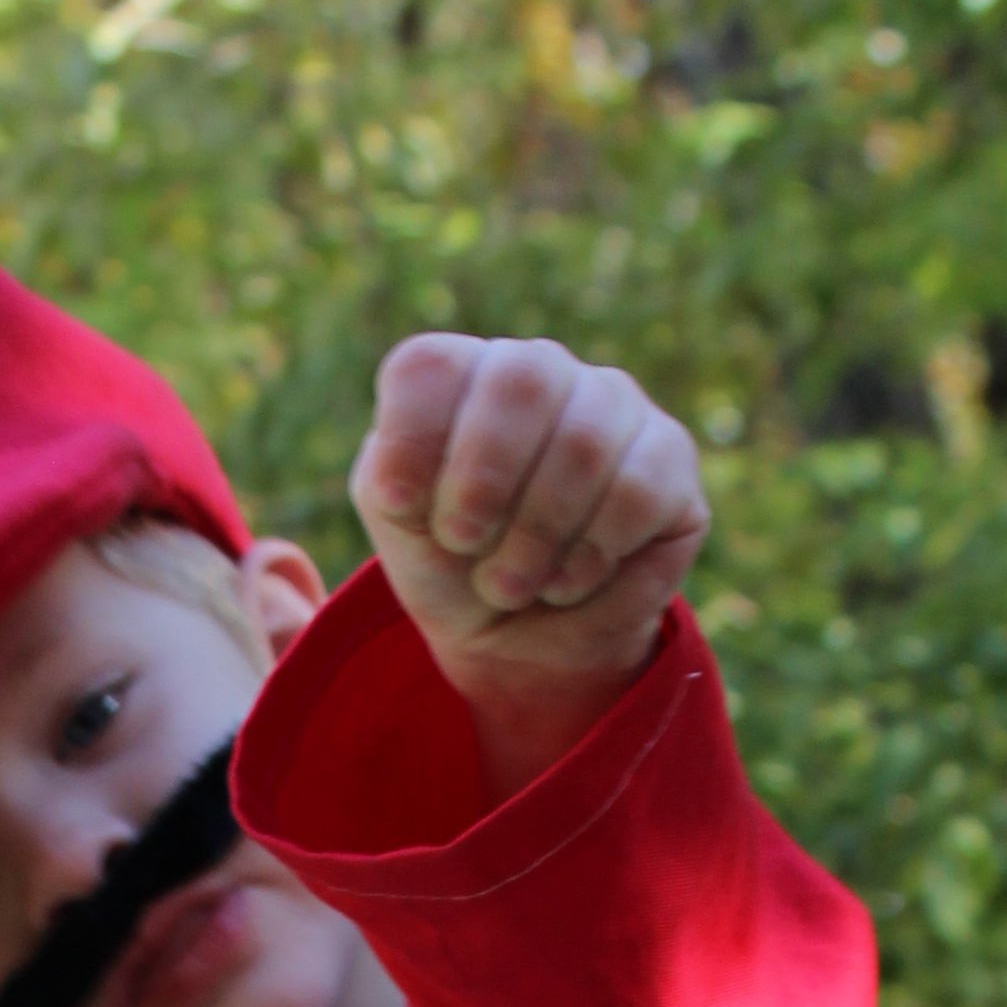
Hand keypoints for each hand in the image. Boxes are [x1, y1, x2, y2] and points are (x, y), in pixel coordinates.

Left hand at [352, 335, 707, 782]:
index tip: (405, 510)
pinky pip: (639, 490)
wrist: (520, 642)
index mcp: (457, 374)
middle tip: (465, 548)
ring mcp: (611, 404)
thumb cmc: (448, 572)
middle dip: (482, 483)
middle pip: (523, 376)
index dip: (414, 445)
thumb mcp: (394, 529)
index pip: (429, 364)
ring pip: (586, 439)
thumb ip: (380, 485)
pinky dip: (592, 553)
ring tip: (512, 583)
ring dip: (534, 538)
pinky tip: (570, 579)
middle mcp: (537, 369)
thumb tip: (337, 522)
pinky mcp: (669, 459)